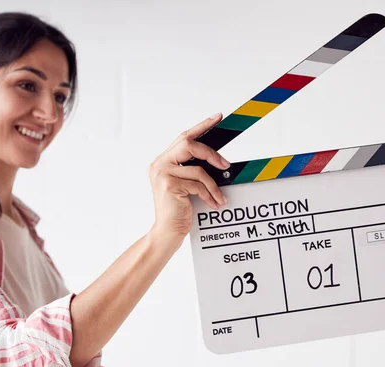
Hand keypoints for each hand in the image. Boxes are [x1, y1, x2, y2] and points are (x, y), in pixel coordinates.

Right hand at [148, 113, 229, 240]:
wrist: (167, 232)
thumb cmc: (178, 210)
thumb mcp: (187, 186)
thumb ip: (194, 170)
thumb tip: (219, 161)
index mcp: (163, 161)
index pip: (183, 137)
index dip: (201, 126)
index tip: (217, 118)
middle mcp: (159, 164)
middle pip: (188, 144)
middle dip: (210, 153)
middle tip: (225, 164)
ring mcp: (162, 173)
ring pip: (198, 169)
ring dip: (213, 185)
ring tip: (220, 197)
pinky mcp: (169, 184)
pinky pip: (198, 184)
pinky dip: (209, 194)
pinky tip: (213, 203)